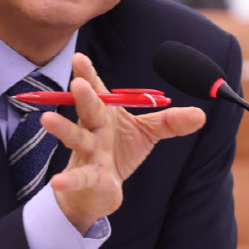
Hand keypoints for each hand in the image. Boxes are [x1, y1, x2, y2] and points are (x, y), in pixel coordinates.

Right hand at [42, 52, 204, 232]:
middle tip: (77, 83)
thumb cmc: (118, 153)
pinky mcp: (89, 177)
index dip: (88, 73)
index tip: (79, 57)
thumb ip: (170, 122)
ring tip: (47, 120)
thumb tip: (201, 115)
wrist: (98, 190)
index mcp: (106, 114)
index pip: (98, 90)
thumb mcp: (146, 134)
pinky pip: (79, 177)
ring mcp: (89, 153)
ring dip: (63, 129)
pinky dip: (68, 180)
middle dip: (83, 96)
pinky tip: (56, 181)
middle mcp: (94, 129)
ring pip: (76, 138)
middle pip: (88, 110)